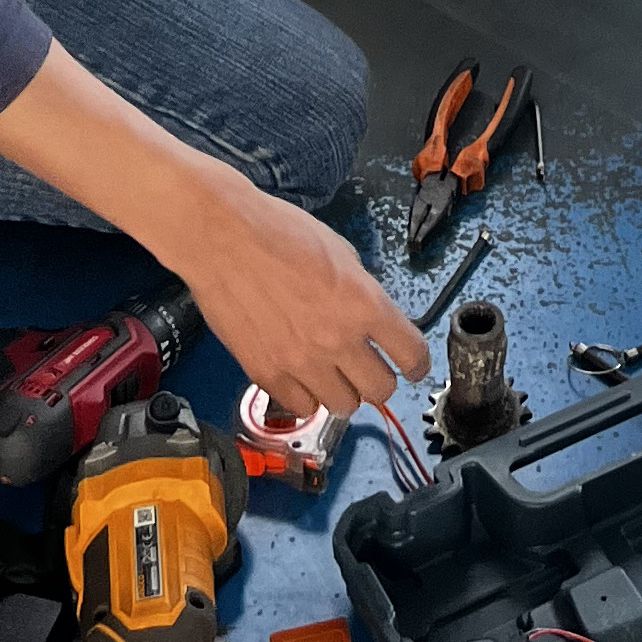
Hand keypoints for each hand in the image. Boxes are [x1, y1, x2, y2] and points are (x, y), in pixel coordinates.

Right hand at [175, 175, 429, 419]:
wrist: (223, 239)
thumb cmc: (281, 233)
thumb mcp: (340, 252)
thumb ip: (361, 292)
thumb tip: (370, 319)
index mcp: (364, 303)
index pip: (411, 354)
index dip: (417, 363)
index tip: (413, 364)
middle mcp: (338, 340)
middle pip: (381, 390)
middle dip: (381, 379)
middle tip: (369, 367)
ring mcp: (301, 362)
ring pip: (345, 406)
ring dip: (344, 391)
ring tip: (333, 374)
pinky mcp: (267, 375)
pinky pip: (302, 408)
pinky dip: (307, 397)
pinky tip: (302, 378)